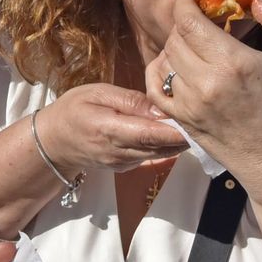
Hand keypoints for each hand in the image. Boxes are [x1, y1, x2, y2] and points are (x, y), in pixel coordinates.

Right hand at [33, 83, 188, 174]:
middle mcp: (119, 152)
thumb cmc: (74, 110)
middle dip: (184, 135)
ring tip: (197, 123)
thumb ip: (129, 100)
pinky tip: (177, 133)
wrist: (53, 142)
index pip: (150, 134)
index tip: (197, 120)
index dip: (175, 130)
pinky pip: (152, 157)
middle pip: (160, 147)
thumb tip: (159, 108)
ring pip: (160, 154)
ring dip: (178, 142)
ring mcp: (123, 163)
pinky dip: (166, 146)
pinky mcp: (126, 167)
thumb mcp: (97, 93)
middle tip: (207, 118)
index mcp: (109, 130)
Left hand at [147, 0, 261, 189]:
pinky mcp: (183, 122)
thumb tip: (256, 0)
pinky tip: (174, 67)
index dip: (185, 4)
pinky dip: (158, 73)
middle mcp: (205, 83)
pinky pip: (155, 89)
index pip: (188, 22)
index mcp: (233, 62)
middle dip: (184, 25)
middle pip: (174, 39)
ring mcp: (190, 105)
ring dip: (174, 47)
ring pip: (164, 62)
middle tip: (201, 23)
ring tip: (193, 46)